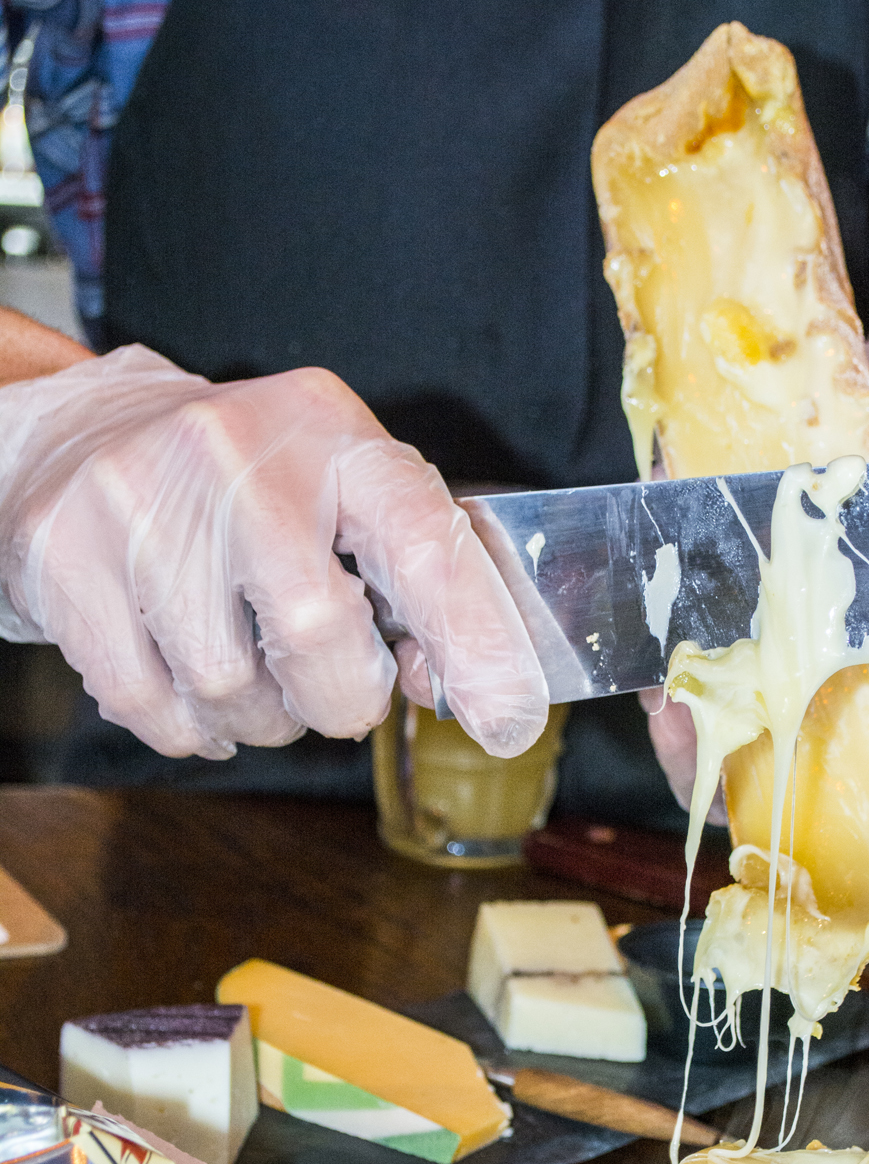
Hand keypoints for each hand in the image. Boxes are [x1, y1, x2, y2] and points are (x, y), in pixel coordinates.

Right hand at [0, 346, 547, 759]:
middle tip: (329, 688)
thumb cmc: (241, 484)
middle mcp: (235, 455)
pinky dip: (192, 729)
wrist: (82, 434)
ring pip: (229, 688)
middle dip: (338, 698)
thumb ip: (412, 580)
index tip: (506, 717)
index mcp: (329, 435)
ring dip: (260, 717)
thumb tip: (464, 688)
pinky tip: (192, 687)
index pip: (422, 541)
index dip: (474, 639)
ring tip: (248, 668)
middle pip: (316, 636)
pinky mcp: (66, 559)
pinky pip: (154, 708)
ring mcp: (140, 504)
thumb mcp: (338, 491)